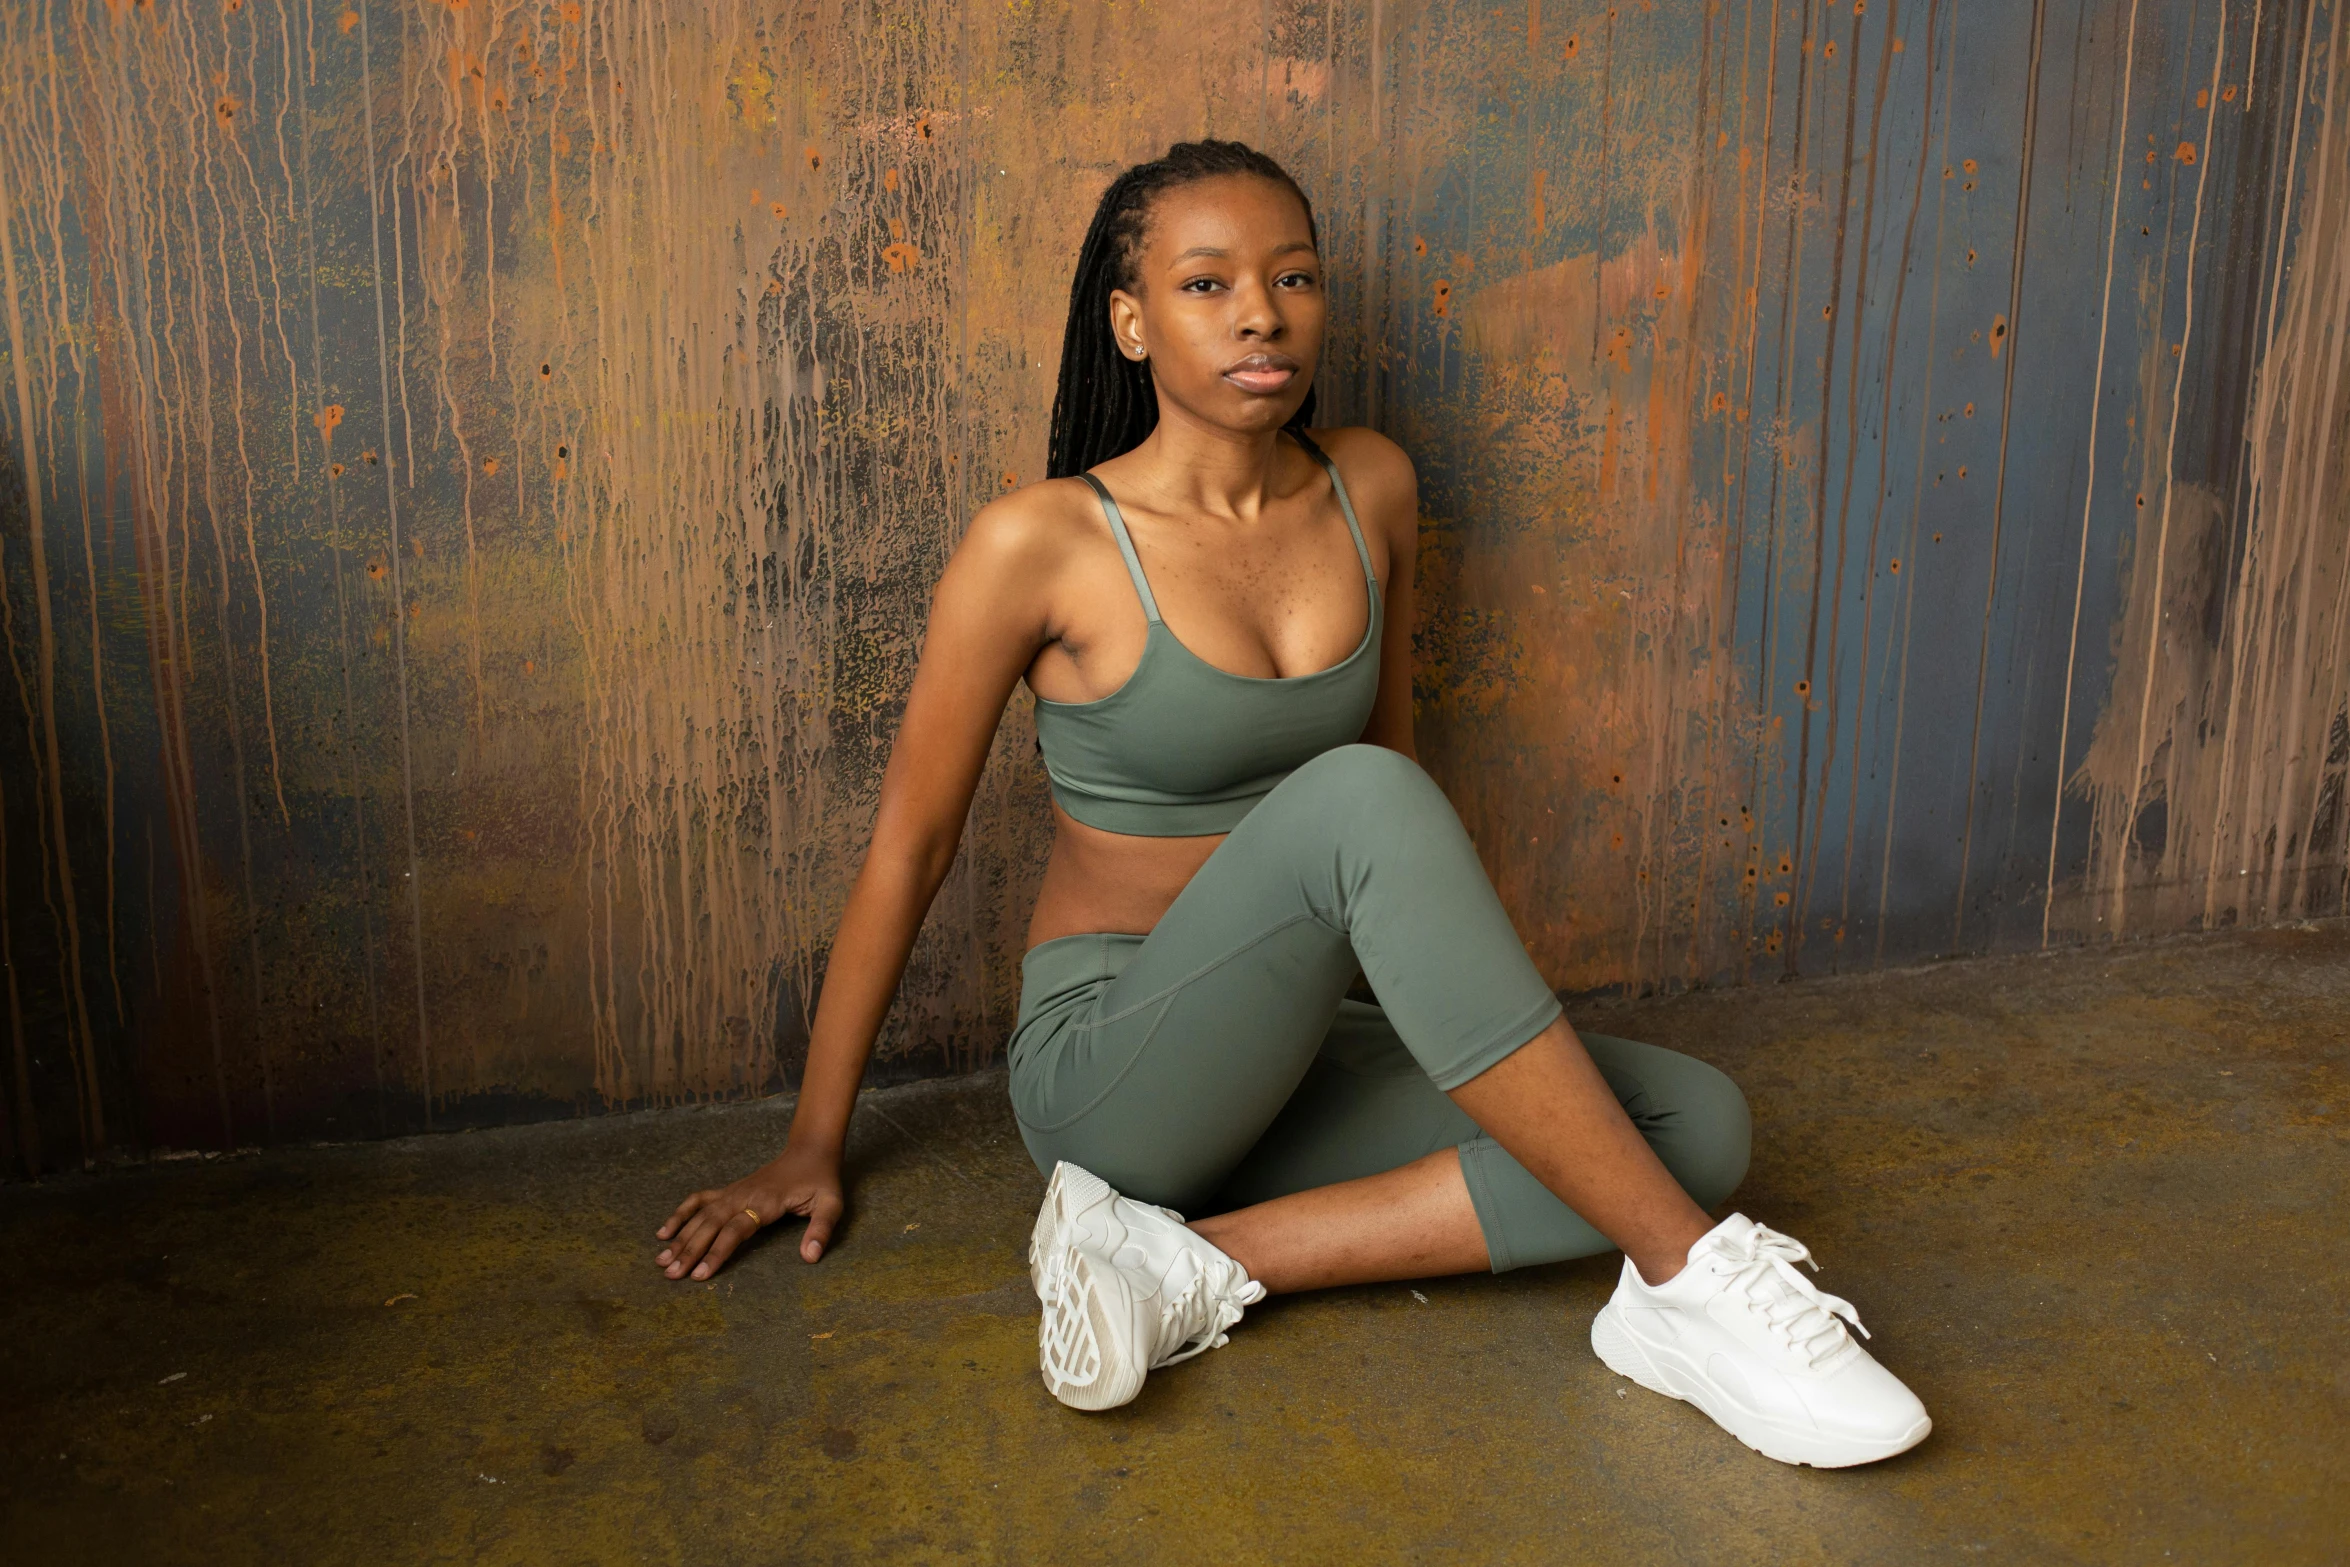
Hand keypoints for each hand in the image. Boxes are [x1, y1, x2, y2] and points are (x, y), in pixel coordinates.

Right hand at [654, 1142, 844, 1279]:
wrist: (809, 1150)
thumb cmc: (821, 1180)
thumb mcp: (831, 1204)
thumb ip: (821, 1230)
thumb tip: (809, 1258)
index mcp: (765, 1202)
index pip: (735, 1230)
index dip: (716, 1252)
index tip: (700, 1275)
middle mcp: (743, 1196)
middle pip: (710, 1225)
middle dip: (689, 1250)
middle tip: (671, 1275)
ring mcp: (733, 1192)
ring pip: (700, 1215)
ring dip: (680, 1237)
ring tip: (661, 1261)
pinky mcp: (729, 1190)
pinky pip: (699, 1200)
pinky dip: (680, 1214)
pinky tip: (664, 1232)